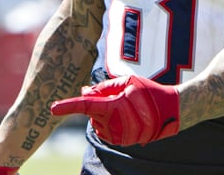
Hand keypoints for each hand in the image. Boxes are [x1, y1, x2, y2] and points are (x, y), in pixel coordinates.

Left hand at [50, 75, 179, 145]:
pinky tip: (128, 118)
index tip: (52, 108)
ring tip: (128, 108)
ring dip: (106, 115)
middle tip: (120, 98)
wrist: (171, 111)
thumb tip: (85, 91)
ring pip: (98, 123)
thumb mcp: (129, 82)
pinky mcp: (121, 141)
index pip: (86, 106)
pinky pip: (106, 131)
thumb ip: (104, 88)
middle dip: (99, 104)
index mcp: (114, 106)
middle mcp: (114, 123)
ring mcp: (117, 135)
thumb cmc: (150, 92)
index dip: (68, 106)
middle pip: (93, 113)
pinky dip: (111, 123)